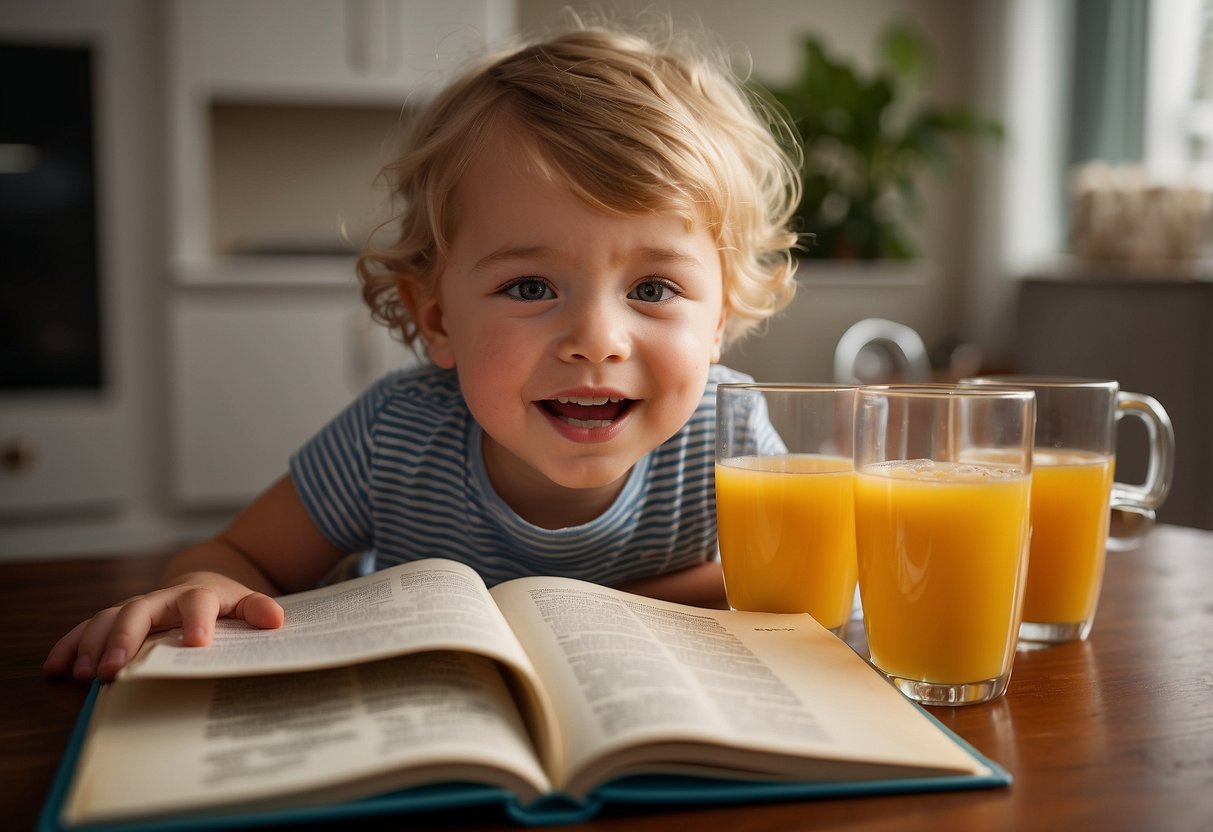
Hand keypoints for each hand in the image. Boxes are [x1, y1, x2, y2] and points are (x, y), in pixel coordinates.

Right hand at [43, 572, 284, 681]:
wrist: (203, 581)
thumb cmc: (224, 602)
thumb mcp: (245, 603)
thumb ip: (258, 609)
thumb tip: (276, 621)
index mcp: (198, 595)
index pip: (197, 602)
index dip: (197, 620)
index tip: (197, 643)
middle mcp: (161, 600)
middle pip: (139, 610)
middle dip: (125, 637)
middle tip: (116, 669)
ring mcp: (136, 609)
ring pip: (109, 618)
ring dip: (95, 645)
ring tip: (87, 674)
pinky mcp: (116, 620)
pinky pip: (88, 628)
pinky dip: (71, 645)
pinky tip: (56, 667)